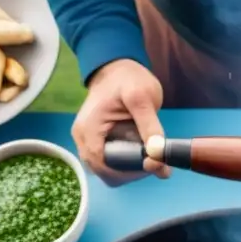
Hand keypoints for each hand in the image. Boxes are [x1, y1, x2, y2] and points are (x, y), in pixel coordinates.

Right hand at [72, 59, 170, 186]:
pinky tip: (142, 153)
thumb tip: (157, 153)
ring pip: (109, 171)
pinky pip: (111, 164)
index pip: (103, 165)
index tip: (152, 164)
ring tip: (149, 155)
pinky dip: (128, 165)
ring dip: (131, 170)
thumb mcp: (142, 96)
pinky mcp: (96, 144)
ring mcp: (88, 143)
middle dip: (132, 172)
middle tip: (155, 160)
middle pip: (105, 173)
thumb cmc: (128, 79)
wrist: (118, 69)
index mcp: (88, 129)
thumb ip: (150, 125)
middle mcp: (83, 139)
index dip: (129, 172)